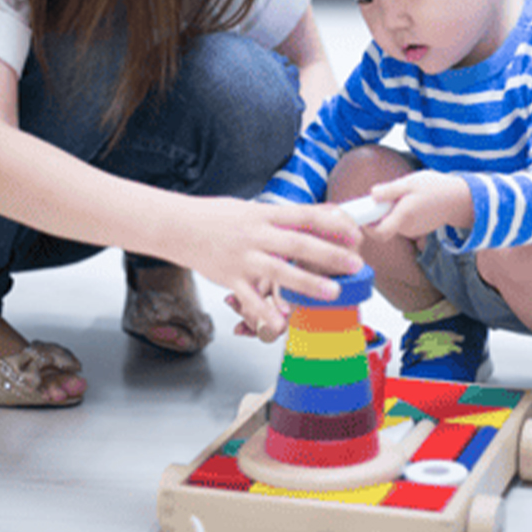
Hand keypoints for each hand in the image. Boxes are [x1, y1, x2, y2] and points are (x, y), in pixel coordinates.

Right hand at [169, 198, 362, 341]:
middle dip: (329, 255)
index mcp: (262, 214)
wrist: (176, 226)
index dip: (331, 224)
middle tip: (355, 265)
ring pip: (278, 272)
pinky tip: (282, 324)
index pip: (303, 215)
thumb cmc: (214, 216)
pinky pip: (250, 299)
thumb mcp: (250, 208)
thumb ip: (280, 216)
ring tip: (333, 292)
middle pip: (297, 243)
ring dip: (307, 283)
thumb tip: (316, 215)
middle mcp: (254, 235)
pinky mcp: (230, 278)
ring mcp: (242, 258)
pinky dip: (265, 313)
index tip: (353, 233)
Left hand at [365, 171, 472, 242]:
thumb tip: (371, 195)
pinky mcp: (416, 228)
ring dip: (389, 210)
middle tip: (381, 195)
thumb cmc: (435, 188)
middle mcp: (406, 227)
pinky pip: (400, 221)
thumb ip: (390, 190)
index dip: (366, 226)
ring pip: (391, 222)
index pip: (378, 233)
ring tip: (400, 194)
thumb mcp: (410, 182)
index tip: (363, 211)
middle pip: (382, 226)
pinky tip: (408, 200)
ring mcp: (412, 230)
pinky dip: (398, 212)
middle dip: (377, 212)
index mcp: (404, 217)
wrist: (459, 199)